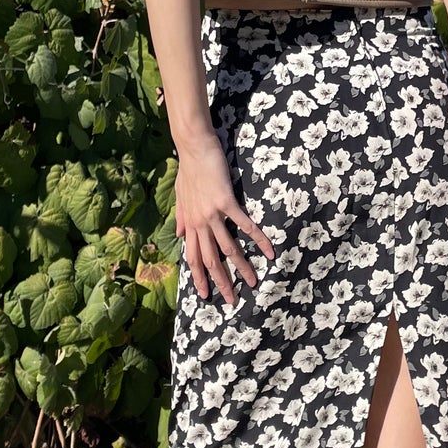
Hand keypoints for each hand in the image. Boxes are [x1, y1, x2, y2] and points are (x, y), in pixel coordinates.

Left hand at [175, 132, 274, 305]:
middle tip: (231, 301)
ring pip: (227, 248)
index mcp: (190, 223)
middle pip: (209, 260)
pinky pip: (243, 225)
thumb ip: (181, 217)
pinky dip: (257, 238)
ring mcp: (212, 214)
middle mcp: (199, 223)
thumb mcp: (180, 195)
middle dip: (220, 282)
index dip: (198, 277)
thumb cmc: (188, 168)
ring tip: (253, 282)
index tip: (204, 294)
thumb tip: (177, 234)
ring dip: (241, 267)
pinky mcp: (225, 202)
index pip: (192, 257)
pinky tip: (269, 250)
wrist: (193, 146)